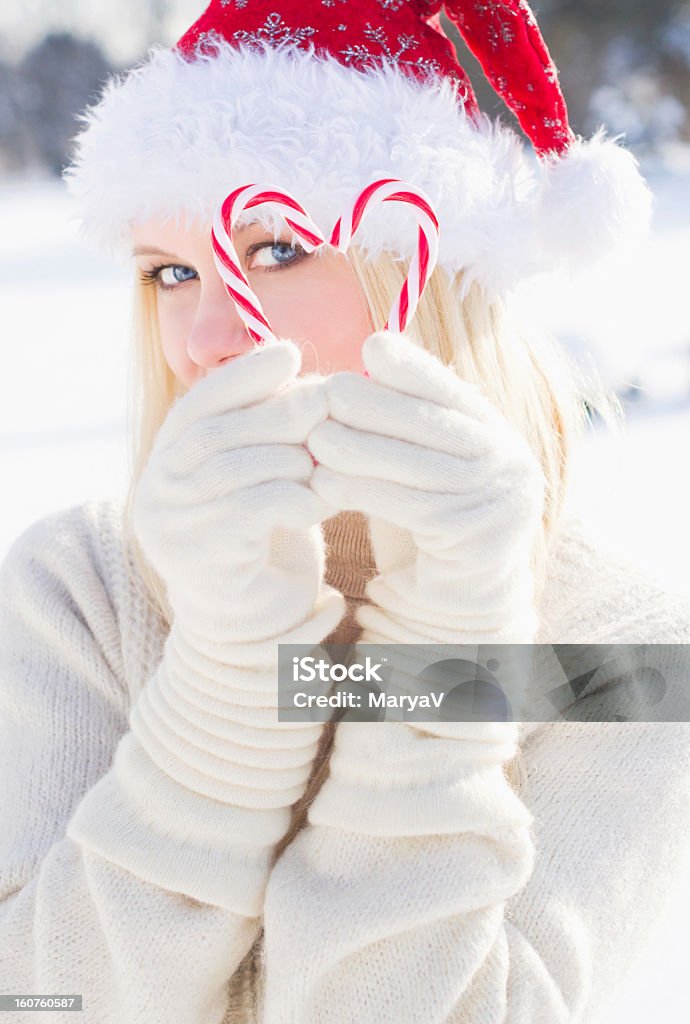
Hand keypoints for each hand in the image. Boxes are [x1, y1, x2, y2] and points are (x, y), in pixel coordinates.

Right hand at [132, 338, 343, 652]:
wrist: (249, 632)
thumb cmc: (263, 543)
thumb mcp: (260, 476)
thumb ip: (265, 432)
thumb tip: (300, 371)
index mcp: (167, 461)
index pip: (197, 404)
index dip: (242, 375)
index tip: (289, 353)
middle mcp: (157, 490)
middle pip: (214, 432)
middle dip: (277, 410)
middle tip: (327, 399)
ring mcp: (172, 527)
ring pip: (234, 468)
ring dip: (293, 455)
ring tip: (333, 455)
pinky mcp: (201, 560)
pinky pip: (253, 510)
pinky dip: (296, 497)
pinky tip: (325, 500)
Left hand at [308, 332, 544, 645]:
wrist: (454, 603)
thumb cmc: (426, 523)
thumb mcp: (419, 465)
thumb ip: (405, 423)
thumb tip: (364, 363)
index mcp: (497, 437)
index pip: (454, 392)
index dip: (413, 367)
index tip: (372, 346)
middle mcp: (508, 464)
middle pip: (434, 423)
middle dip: (375, 404)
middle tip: (327, 391)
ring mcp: (499, 503)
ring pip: (417, 465)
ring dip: (359, 448)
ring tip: (315, 438)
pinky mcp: (476, 540)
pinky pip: (409, 507)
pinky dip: (362, 491)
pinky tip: (324, 483)